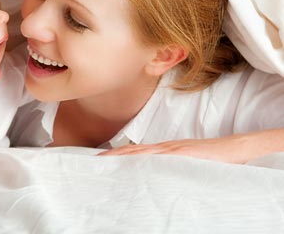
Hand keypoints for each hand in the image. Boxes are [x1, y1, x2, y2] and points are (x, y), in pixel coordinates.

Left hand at [98, 136, 249, 163]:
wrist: (234, 149)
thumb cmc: (211, 159)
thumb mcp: (186, 165)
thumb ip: (171, 169)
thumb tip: (156, 181)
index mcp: (164, 152)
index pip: (135, 153)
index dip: (118, 155)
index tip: (101, 160)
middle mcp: (164, 148)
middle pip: (133, 151)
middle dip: (114, 155)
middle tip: (95, 162)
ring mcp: (173, 149)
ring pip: (142, 152)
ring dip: (123, 156)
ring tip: (106, 161)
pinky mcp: (183, 153)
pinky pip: (161, 156)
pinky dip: (146, 158)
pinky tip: (136, 162)